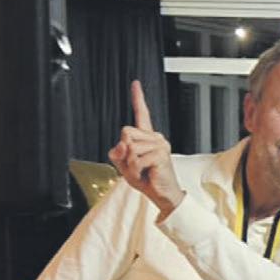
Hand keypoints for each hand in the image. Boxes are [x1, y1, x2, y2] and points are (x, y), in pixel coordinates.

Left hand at [108, 80, 184, 215]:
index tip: (136, 84)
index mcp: (147, 138)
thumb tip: (121, 145)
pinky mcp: (160, 155)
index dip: (138, 98)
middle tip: (136, 165)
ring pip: (129, 147)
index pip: (142, 114)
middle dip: (124, 151)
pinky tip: (146, 174)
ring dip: (130, 164)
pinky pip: (135, 159)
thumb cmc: (147, 179)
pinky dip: (135, 170)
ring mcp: (160, 145)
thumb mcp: (124, 165)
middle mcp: (155, 138)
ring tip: (143, 171)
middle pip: (125, 132)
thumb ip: (117, 153)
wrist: (163, 195)